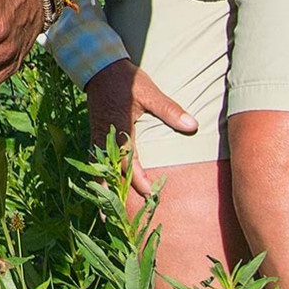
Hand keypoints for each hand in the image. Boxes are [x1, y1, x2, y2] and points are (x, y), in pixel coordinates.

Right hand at [84, 59, 196, 206]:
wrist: (99, 67)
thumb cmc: (127, 80)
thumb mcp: (149, 91)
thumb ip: (170, 110)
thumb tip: (192, 126)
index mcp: (119, 128)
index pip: (127, 160)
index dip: (136, 179)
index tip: (148, 194)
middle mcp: (104, 137)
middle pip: (107, 172)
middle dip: (114, 196)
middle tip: (118, 220)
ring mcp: (97, 138)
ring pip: (98, 171)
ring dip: (102, 192)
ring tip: (105, 216)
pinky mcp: (95, 137)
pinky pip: (95, 163)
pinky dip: (98, 179)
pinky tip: (101, 191)